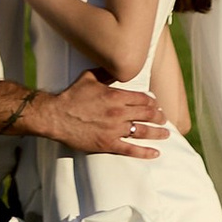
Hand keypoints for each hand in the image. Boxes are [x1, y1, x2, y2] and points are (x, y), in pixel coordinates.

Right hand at [33, 68, 169, 158]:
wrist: (56, 116)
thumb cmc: (72, 96)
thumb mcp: (89, 78)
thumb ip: (106, 73)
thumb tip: (117, 69)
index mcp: (116, 96)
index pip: (143, 99)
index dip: (152, 102)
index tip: (156, 105)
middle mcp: (118, 112)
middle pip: (147, 114)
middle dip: (158, 116)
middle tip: (164, 119)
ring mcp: (114, 129)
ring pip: (143, 131)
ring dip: (157, 133)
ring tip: (166, 134)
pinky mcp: (108, 144)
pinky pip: (131, 149)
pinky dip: (145, 152)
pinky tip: (155, 153)